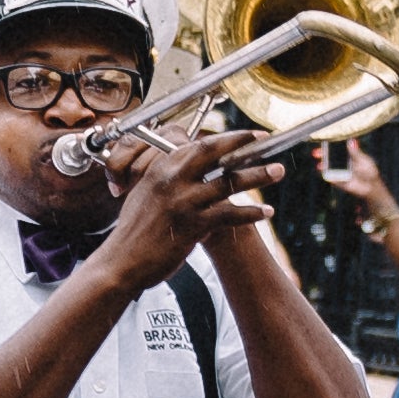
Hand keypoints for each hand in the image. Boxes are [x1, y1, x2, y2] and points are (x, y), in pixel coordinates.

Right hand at [90, 120, 280, 290]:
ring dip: (257, 176)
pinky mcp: (192, 225)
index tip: (244, 135)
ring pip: (228, 182)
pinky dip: (250, 213)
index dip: (225, 138)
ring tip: (277, 172)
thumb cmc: (133, 232)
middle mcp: (172, 179)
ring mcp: (183, 201)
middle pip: (214, 151)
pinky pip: (229, 214)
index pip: (197, 145)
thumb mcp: (145, 195)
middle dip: (243, 143)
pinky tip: (265, 212)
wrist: (121, 262)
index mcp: (159, 168)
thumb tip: (195, 175)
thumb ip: (169, 181)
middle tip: (266, 139)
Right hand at [315, 139, 386, 211]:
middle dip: (321, 154)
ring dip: (323, 165)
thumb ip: (356, 152)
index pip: (335, 147)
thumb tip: (352, 141)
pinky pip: (330, 178)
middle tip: (316, 153)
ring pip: (327, 167)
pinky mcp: (337, 180)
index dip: (329, 145)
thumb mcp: (363, 160)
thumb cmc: (369, 171)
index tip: (324, 142)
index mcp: (347, 154)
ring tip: (320, 165)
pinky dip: (327, 176)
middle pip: (328, 156)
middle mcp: (340, 161)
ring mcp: (338, 171)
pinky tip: (326, 174)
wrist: (370, 186)